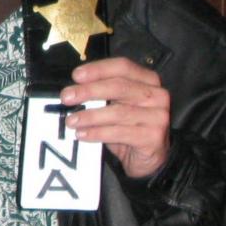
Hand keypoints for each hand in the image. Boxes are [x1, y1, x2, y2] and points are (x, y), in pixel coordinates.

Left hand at [60, 57, 170, 178]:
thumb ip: (102, 93)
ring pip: (118, 112)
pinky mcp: (153, 137)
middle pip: (119, 87)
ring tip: (71, 120)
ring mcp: (158, 116)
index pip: (122, 66)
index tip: (76, 76)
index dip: (98, 69)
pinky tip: (82, 134)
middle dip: (89, 91)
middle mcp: (157, 94)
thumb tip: (72, 90)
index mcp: (148, 79)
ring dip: (90, 116)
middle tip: (67, 97)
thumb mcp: (117, 104)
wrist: (148, 158)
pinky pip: (119, 133)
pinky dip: (97, 133)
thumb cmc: (129, 126)